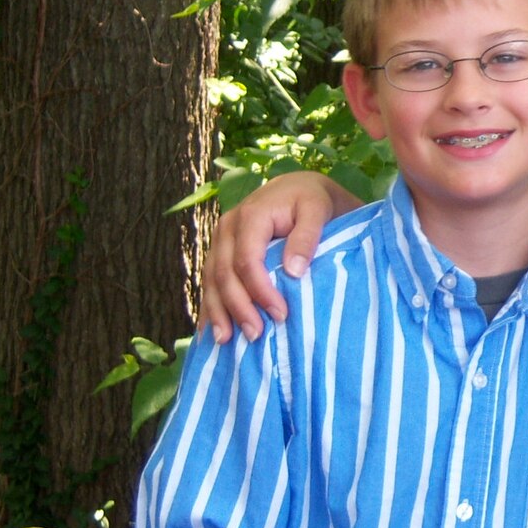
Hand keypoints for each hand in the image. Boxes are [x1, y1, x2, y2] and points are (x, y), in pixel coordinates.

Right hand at [199, 171, 345, 343]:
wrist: (298, 187)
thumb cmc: (312, 200)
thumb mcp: (318, 209)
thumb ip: (307, 236)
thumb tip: (293, 271)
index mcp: (250, 216)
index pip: (247, 261)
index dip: (260, 290)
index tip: (280, 315)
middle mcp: (227, 228)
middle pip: (225, 274)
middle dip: (238, 308)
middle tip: (255, 335)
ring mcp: (220, 240)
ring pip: (211, 280)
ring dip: (217, 312)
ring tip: (225, 341)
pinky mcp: (220, 251)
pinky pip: (210, 281)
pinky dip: (210, 306)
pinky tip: (209, 330)